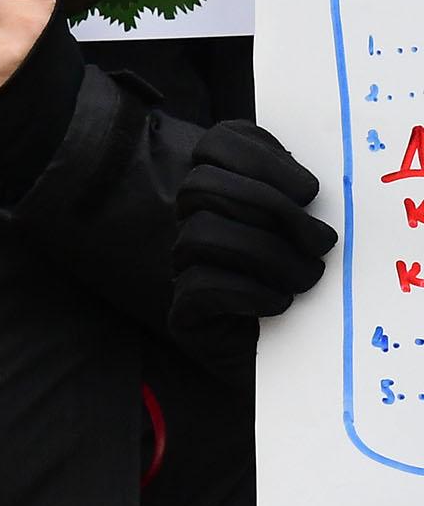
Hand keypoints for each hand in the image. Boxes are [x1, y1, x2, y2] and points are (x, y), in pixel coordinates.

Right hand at [173, 120, 335, 325]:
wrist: (306, 362)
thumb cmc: (319, 291)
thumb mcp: (315, 232)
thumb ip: (302, 198)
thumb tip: (311, 187)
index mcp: (227, 192)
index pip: (215, 144)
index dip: (258, 157)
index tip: (308, 191)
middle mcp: (196, 224)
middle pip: (200, 184)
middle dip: (267, 206)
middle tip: (320, 241)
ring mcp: (185, 269)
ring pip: (199, 234)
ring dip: (266, 255)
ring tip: (305, 279)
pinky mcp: (185, 315)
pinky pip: (200, 286)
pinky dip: (248, 291)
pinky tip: (280, 304)